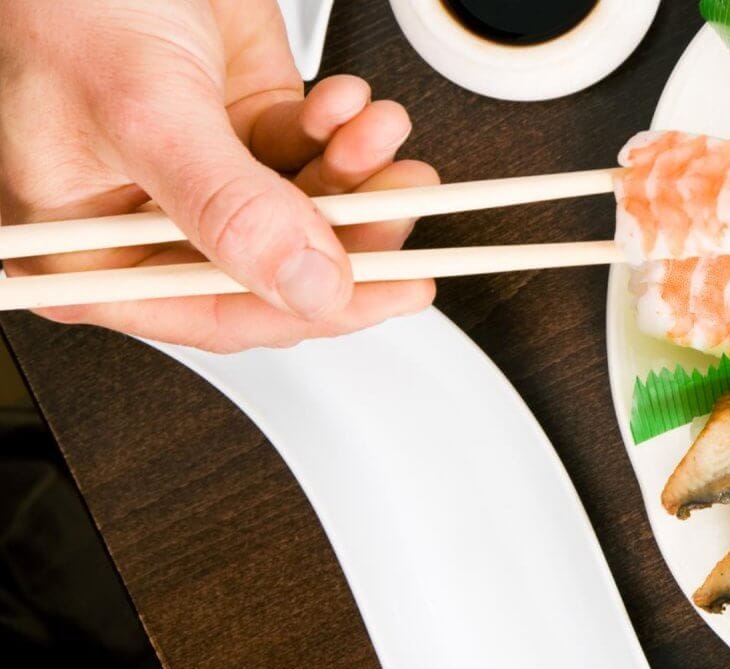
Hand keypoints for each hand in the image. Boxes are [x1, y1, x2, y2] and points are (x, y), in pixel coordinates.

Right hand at [0, 0, 435, 351]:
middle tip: (402, 202)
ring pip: (312, 213)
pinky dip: (346, 129)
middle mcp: (148, 224)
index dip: (314, 310)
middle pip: (279, 270)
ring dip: (359, 173)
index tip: (393, 290)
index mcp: (90, 251)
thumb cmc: (65, 6)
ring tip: (375, 130)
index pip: (216, 314)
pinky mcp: (249, 132)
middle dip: (352, 233)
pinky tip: (345, 102)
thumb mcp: (150, 114)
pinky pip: (317, 154)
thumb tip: (308, 286)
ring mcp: (208, 179)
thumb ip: (231, 210)